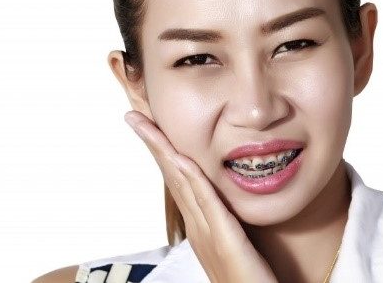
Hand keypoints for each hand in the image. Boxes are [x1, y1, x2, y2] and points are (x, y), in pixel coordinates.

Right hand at [124, 110, 278, 282]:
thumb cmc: (249, 277)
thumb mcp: (234, 240)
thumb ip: (226, 219)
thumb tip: (222, 198)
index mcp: (201, 224)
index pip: (178, 179)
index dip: (162, 150)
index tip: (150, 125)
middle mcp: (198, 226)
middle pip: (171, 175)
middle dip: (153, 143)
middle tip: (133, 115)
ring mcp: (207, 234)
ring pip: (182, 184)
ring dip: (164, 152)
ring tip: (146, 126)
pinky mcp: (225, 241)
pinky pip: (206, 204)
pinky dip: (193, 179)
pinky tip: (182, 159)